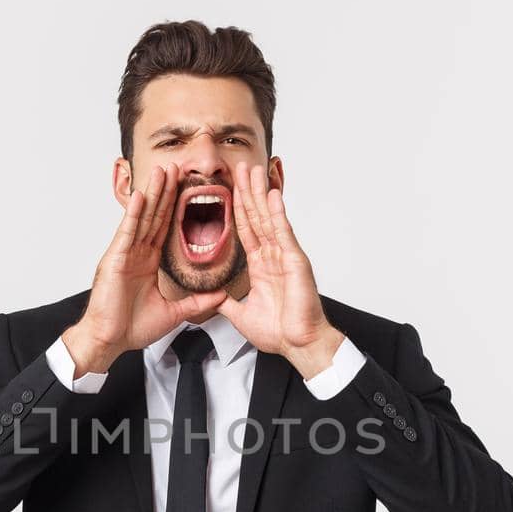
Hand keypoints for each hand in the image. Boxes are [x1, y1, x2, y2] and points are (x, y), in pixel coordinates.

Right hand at [63, 164, 228, 374]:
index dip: (176, 207)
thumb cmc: (131, 328)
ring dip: (152, 193)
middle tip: (176, 167)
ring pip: (142, 218)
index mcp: (148, 262)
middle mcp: (136, 253)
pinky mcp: (115, 260)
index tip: (187, 187)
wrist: (109, 341)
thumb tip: (221, 297)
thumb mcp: (174, 313)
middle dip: (166, 191)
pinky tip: (141, 195)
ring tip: (162, 171)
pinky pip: (127, 232)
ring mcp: (125, 254)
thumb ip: (197, 302)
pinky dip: (133, 214)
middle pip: (155, 216)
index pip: (165, 228)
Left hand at [218, 161, 344, 378]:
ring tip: (254, 170)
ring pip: (269, 218)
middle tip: (240, 167)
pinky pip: (283, 233)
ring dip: (260, 193)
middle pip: (256, 217)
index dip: (237, 208)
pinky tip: (271, 194)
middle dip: (248, 191)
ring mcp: (285, 256)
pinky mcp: (295, 261)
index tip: (230, 188)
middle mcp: (273, 257)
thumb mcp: (242, 315)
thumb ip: (228, 303)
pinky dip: (277, 213)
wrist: (298, 345)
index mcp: (261, 266)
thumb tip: (214, 298)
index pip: (246, 230)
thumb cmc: (280, 333)